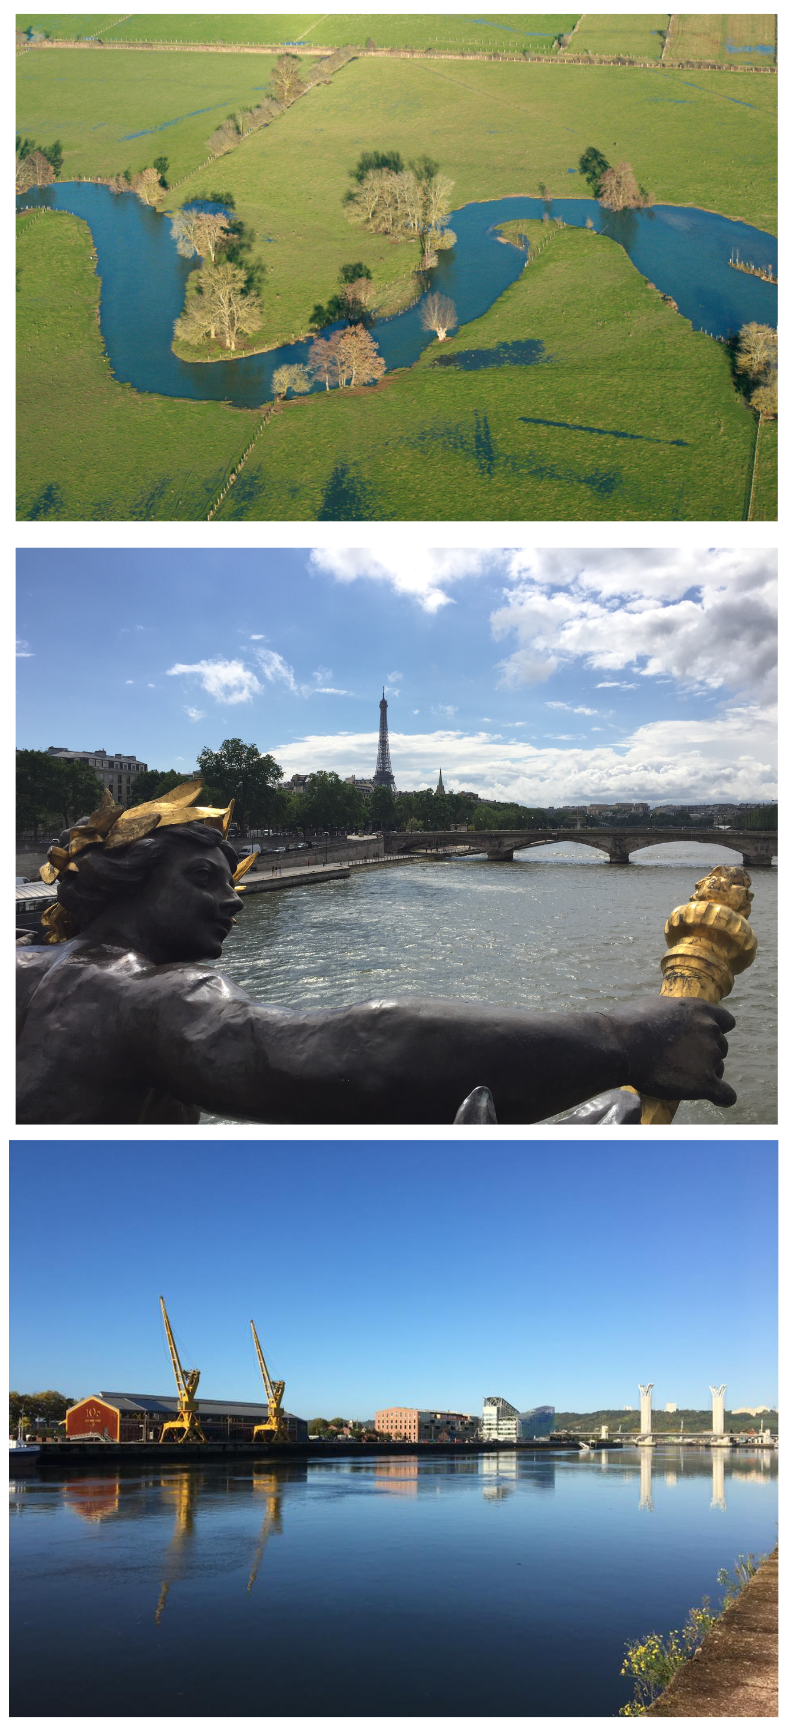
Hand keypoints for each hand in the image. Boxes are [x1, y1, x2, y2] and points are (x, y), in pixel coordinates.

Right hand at [610, 996, 736, 1106]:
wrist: (619, 1046)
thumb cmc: (629, 1023)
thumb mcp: (656, 1004)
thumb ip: (675, 1012)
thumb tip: (674, 1019)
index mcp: (701, 1010)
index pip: (726, 1022)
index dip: (713, 1032)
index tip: (699, 1040)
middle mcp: (710, 1031)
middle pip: (721, 1047)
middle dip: (705, 1054)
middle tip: (680, 1062)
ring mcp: (710, 1057)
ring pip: (719, 1069)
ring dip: (705, 1073)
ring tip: (679, 1078)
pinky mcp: (705, 1082)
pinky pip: (725, 1095)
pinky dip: (721, 1097)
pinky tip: (713, 1098)